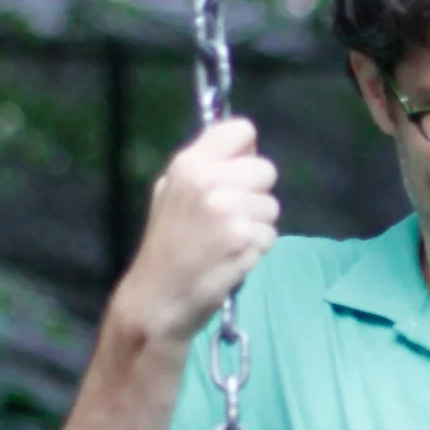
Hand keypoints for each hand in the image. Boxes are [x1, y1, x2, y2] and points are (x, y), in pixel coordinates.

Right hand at [115, 119, 278, 348]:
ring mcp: (229, 211)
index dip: (245, 152)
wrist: (158, 299)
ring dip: (258, 224)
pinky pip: (271, 234)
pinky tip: (233, 258)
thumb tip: (246, 150)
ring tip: (228, 241)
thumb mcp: (170, 193)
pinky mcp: (245, 239)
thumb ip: (204, 167)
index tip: (236, 172)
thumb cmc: (165, 247)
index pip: (242, 130)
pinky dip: (258, 248)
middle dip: (255, 193)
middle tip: (231, 217)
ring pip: (272, 206)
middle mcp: (210, 181)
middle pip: (266, 169)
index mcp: (189, 164)